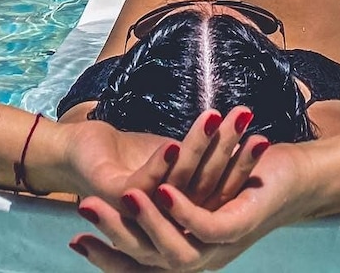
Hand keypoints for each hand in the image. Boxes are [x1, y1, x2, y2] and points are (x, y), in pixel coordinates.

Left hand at [58, 108, 263, 208]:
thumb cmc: (124, 154)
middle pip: (207, 192)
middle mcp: (162, 218)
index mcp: (179, 209)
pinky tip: (172, 146)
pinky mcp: (114, 197)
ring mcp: (137, 212)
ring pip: (177, 188)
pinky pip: (143, 186)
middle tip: (254, 132)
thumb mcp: (169, 159)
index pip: (221, 191)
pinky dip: (159, 167)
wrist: (76, 150)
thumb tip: (233, 140)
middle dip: (233, 160)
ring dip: (198, 153)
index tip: (264, 141)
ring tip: (216, 121)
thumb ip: (194, 159)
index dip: (243, 168)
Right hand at [72, 125, 313, 270]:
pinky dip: (183, 212)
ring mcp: (220, 249)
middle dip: (113, 235)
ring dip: (146, 223)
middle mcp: (200, 258)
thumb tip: (133, 187)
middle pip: (147, 259)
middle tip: (85, 208)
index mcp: (186, 251)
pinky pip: (206, 228)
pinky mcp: (239, 227)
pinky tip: (165, 191)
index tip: (74, 238)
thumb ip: (169, 192)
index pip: (137, 264)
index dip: (105, 256)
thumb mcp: (199, 188)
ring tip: (124, 196)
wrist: (298, 175)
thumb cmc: (246, 178)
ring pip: (173, 250)